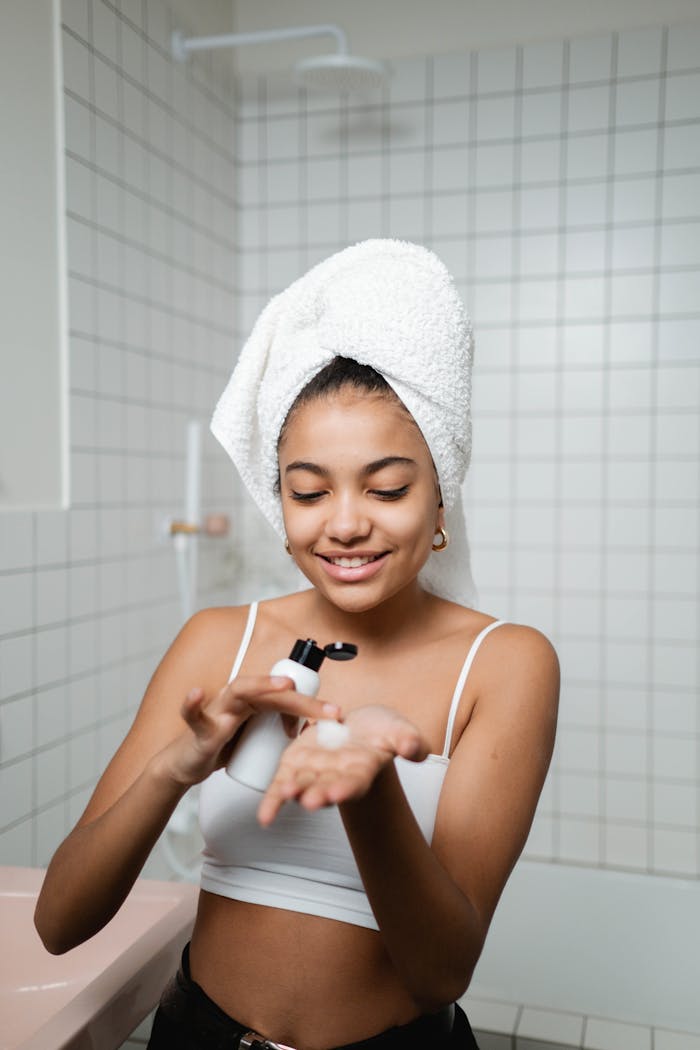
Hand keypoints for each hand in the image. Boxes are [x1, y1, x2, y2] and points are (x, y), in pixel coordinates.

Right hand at [159, 676, 340, 787]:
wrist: (186, 764)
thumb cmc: (221, 747)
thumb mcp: (255, 740)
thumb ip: (277, 733)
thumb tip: (311, 734)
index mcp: (254, 702)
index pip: (286, 699)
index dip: (311, 706)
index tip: (336, 715)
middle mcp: (237, 699)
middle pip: (271, 693)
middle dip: (301, 700)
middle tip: (329, 710)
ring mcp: (218, 710)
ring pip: (239, 690)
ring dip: (261, 685)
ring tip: (284, 685)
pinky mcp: (199, 728)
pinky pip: (194, 714)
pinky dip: (192, 704)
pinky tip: (197, 693)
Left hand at [258, 705, 428, 825]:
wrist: (359, 727)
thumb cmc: (381, 730)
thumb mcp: (399, 729)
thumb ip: (408, 740)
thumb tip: (415, 749)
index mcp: (362, 770)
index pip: (355, 782)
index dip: (347, 787)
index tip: (339, 791)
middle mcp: (336, 777)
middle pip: (327, 788)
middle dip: (319, 795)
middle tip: (310, 800)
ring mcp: (315, 772)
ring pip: (303, 786)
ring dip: (293, 794)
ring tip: (286, 795)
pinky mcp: (296, 764)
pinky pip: (281, 784)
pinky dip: (273, 800)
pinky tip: (264, 816)